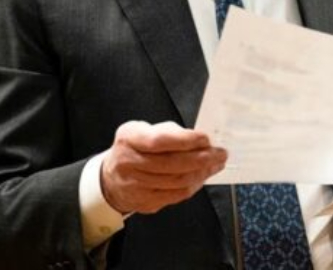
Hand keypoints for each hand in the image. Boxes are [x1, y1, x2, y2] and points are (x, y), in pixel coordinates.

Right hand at [100, 120, 226, 214]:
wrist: (112, 178)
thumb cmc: (135, 149)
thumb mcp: (145, 130)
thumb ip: (169, 132)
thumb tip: (200, 140)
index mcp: (129, 139)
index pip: (160, 141)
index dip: (186, 140)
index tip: (206, 139)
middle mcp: (129, 162)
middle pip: (172, 164)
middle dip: (202, 158)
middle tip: (220, 153)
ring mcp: (136, 185)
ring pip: (177, 181)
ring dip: (202, 173)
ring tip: (216, 164)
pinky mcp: (144, 201)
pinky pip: (176, 195)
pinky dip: (194, 186)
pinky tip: (202, 177)